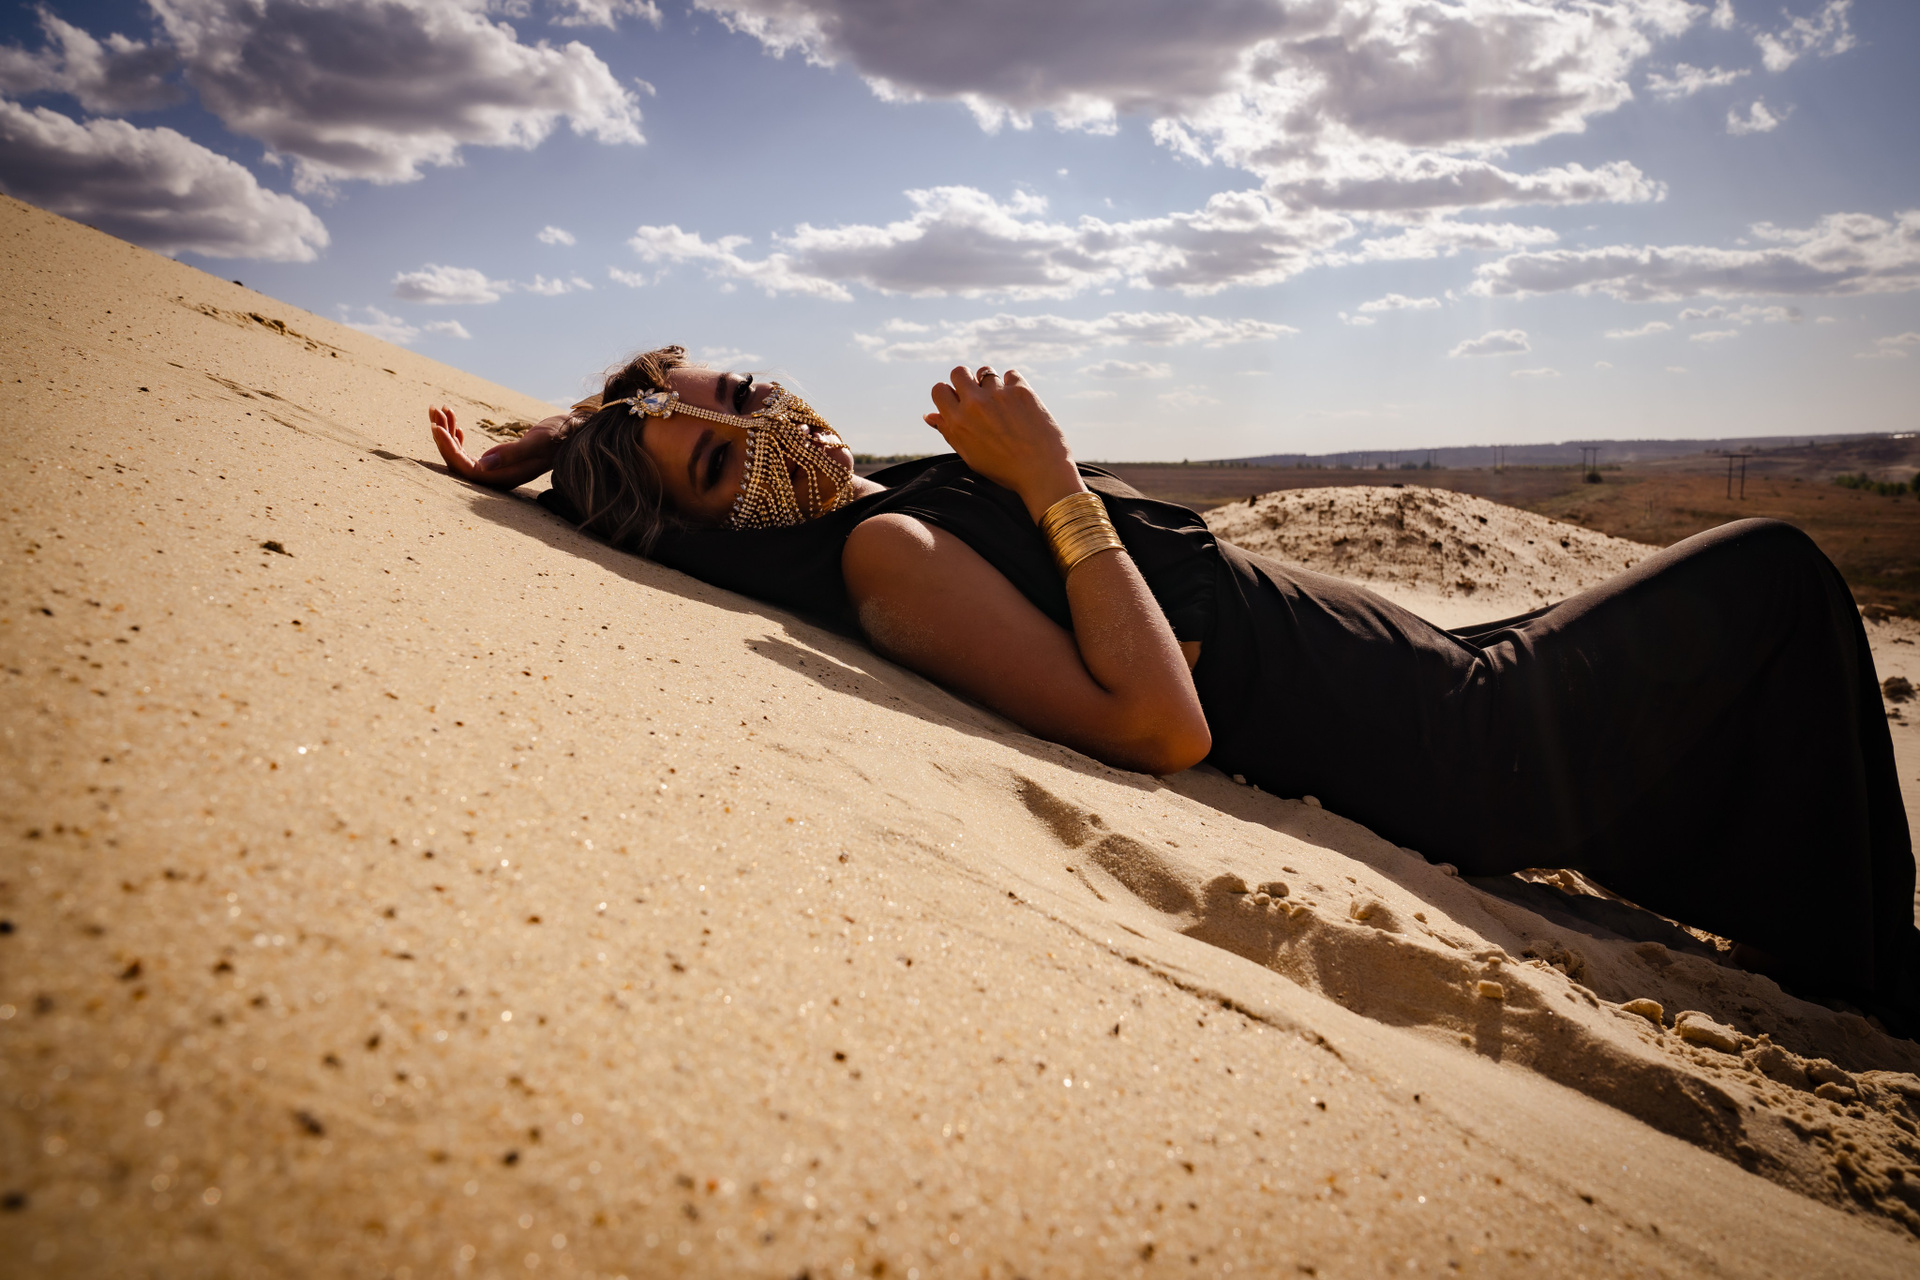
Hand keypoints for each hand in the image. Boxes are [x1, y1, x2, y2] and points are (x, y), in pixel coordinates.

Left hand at [429, 406, 566, 489]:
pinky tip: (453, 422)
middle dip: (443, 437)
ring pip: (460, 455)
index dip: (448, 449)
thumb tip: (483, 465)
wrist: (572, 433)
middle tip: (434, 410)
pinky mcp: (495, 460)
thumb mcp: (537, 442)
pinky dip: (457, 434)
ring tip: (439, 409)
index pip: (467, 469)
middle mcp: (497, 476)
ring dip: (447, 432)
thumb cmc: (558, 437)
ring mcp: (494, 469)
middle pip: (458, 463)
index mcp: (506, 477)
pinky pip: (468, 451)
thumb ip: (512, 454)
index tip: (437, 427)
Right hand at [924, 366, 1083, 520]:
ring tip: (1001, 402)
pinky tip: (1019, 403)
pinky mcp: (1021, 390)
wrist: (1043, 473)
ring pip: (985, 371)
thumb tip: (930, 416)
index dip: (949, 394)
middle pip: (959, 372)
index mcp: (958, 422)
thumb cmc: (1005, 469)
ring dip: (990, 383)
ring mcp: (998, 395)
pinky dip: (1013, 385)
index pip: (939, 390)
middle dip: (966, 381)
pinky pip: (1011, 374)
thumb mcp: (970, 455)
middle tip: (978, 396)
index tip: (959, 402)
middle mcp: (974, 404)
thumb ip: (949, 432)